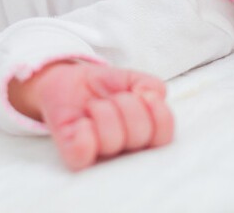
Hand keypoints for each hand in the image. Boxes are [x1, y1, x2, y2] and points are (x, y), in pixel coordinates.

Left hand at [9, 61, 173, 170]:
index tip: (144, 94)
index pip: (164, 136)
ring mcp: (100, 155)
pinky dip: (83, 133)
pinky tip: (82, 122)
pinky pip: (82, 153)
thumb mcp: (133, 78)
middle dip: (127, 105)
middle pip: (139, 136)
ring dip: (103, 111)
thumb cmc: (104, 86)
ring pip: (112, 141)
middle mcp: (126, 150)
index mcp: (145, 134)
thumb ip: (151, 85)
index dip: (159, 114)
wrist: (69, 81)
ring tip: (94, 106)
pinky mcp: (74, 155)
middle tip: (113, 97)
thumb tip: (152, 96)